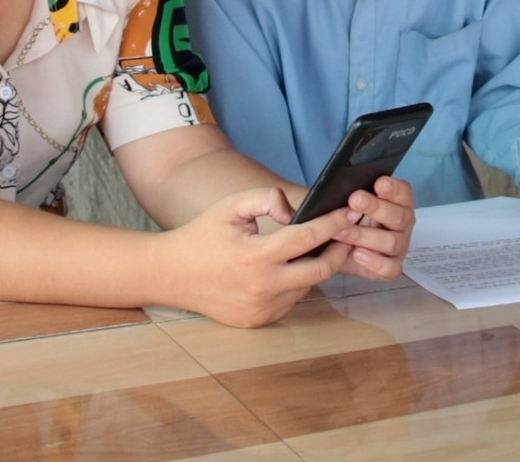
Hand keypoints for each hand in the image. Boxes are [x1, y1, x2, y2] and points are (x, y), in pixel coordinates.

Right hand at [152, 185, 352, 327]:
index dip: (334, 223)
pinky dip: (296, 284)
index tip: (350, 212)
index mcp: (255, 256)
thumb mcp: (232, 205)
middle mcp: (262, 288)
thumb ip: (268, 198)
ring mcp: (261, 309)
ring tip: (322, 248)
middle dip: (340, 250)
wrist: (169, 274)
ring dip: (317, 268)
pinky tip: (292, 268)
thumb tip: (297, 212)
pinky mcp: (258, 321)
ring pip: (307, 287)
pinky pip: (291, 301)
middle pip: (321, 270)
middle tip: (349, 234)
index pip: (308, 238)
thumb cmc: (203, 234)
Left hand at [333, 175, 415, 280]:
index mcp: (397, 202)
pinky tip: (357, 254)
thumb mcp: (342, 202)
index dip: (393, 188)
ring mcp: (400, 247)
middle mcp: (402, 223)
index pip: (403, 192)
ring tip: (341, 231)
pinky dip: (375, 262)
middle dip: (376, 208)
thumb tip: (324, 187)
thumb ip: (340, 192)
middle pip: (399, 216)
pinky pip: (390, 268)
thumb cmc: (346, 219)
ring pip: (391, 242)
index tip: (378, 183)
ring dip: (365, 235)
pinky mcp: (392, 267)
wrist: (338, 250)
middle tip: (354, 200)